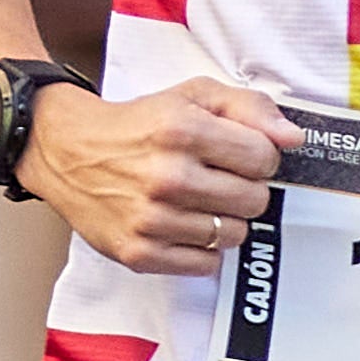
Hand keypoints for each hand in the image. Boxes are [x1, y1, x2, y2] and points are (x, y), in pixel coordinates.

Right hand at [17, 76, 288, 275]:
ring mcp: (151, 220)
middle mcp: (166, 177)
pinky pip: (205, 264)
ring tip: (197, 200)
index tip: (239, 154)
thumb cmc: (138, 125)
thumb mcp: (193, 96)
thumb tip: (293, 138)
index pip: (264, 158)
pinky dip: (202, 248)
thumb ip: (249, 108)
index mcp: (182, 130)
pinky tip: (182, 224)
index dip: (259, 156)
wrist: (66, 151)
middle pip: (254, 200)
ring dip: (224, 218)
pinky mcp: (139, 253)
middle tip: (218, 178)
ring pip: (234, 234)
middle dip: (245, 188)